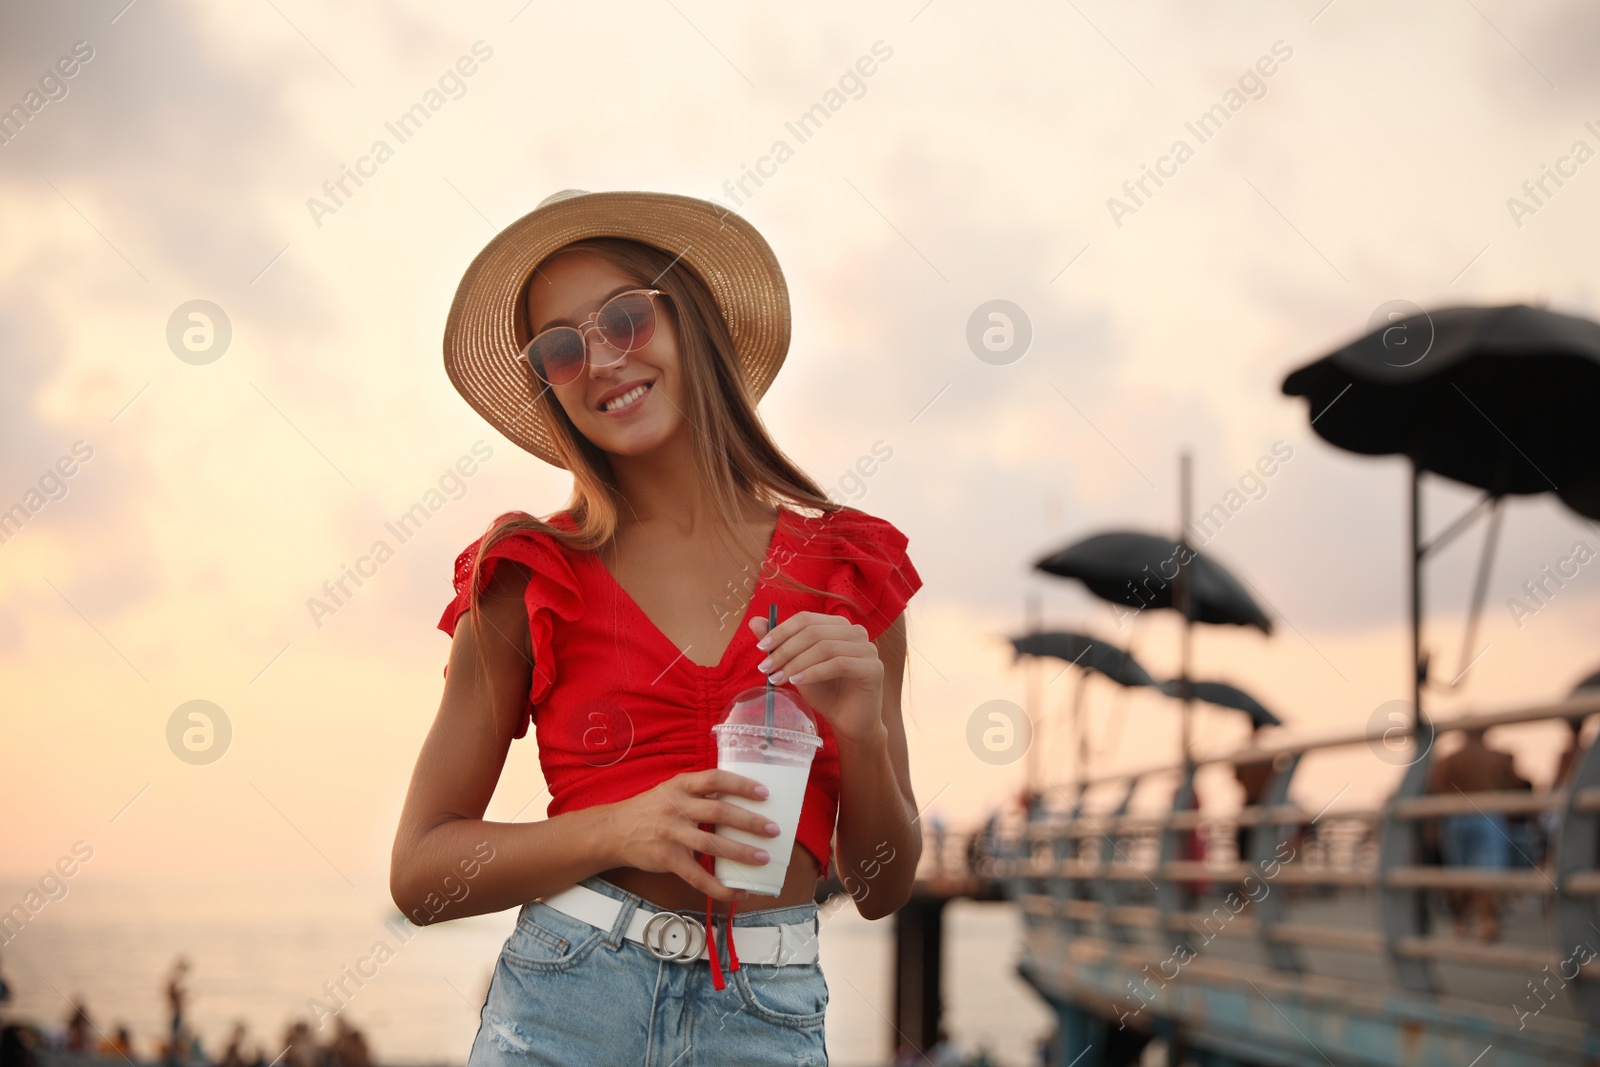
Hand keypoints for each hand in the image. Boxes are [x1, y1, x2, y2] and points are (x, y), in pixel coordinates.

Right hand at [604, 768, 782, 900]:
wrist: (614, 830)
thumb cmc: (651, 809)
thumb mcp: (672, 790)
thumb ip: (700, 792)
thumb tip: (739, 795)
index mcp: (680, 786)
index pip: (715, 779)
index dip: (741, 784)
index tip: (765, 792)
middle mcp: (676, 807)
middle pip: (718, 811)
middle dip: (749, 821)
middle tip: (773, 830)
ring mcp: (671, 834)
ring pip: (710, 843)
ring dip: (740, 852)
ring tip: (763, 858)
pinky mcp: (667, 859)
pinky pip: (697, 876)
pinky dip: (720, 887)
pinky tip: (739, 892)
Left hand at [749, 611, 886, 746]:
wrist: (848, 721)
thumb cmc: (825, 692)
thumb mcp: (797, 666)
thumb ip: (780, 643)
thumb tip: (755, 621)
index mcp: (838, 626)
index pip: (806, 619)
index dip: (781, 631)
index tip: (760, 648)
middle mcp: (856, 632)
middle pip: (814, 631)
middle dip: (785, 650)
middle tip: (765, 668)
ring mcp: (868, 649)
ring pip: (825, 647)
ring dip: (796, 663)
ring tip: (777, 679)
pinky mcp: (873, 668)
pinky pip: (839, 664)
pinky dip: (814, 672)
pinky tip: (797, 682)